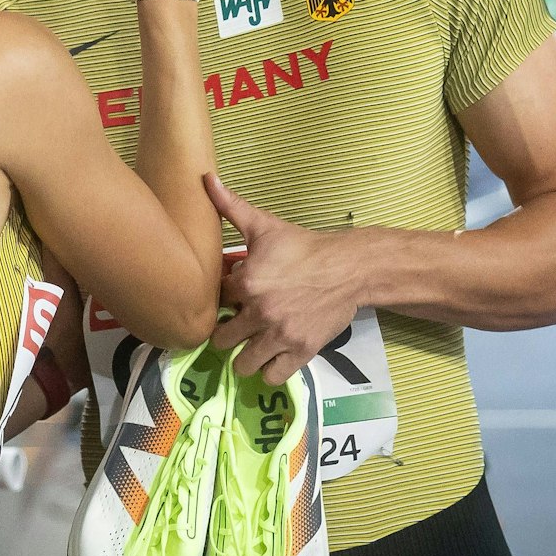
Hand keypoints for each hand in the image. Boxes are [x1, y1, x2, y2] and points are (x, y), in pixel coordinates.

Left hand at [206, 175, 360, 383]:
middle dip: (226, 334)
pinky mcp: (301, 351)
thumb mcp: (265, 226)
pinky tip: (270, 356)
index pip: (215, 302)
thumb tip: (205, 179)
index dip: (221, 300)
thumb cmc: (304, 247)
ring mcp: (281, 336)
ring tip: (250, 344)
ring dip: (244, 356)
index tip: (230, 297)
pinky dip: (269, 370)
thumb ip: (230, 207)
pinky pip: (273, 376)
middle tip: (237, 325)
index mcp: (247, 283)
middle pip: (222, 339)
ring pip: (244, 364)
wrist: (349, 268)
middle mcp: (260, 313)